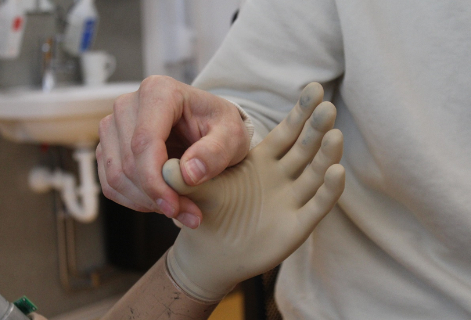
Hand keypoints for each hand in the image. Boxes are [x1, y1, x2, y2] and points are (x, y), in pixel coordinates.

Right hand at [96, 76, 250, 227]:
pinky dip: (136, 201)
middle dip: (156, 196)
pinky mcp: (108, 147)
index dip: (155, 180)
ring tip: (179, 208)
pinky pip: (110, 184)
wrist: (211, 127)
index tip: (174, 207)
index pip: (144, 141)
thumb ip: (215, 152)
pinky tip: (161, 201)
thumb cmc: (220, 127)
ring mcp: (114, 126)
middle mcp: (128, 105)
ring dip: (146, 202)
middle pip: (129, 162)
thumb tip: (188, 174)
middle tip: (188, 213)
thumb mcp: (232, 136)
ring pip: (116, 177)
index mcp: (158, 92)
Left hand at [163, 82, 344, 300]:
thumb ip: (184, 176)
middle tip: (327, 104)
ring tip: (334, 132)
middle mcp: (282, 176)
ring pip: (314, 172)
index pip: (287, 131)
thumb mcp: (198, 188)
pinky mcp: (297, 226)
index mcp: (262, 160)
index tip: (314, 87)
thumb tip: (165, 164)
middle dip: (316, 125)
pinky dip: (327, 190)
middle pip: (305, 146)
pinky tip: (335, 172)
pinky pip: (316, 205)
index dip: (301, 111)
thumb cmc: (209, 213)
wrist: (213, 251)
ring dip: (326, 153)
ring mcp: (292, 200)